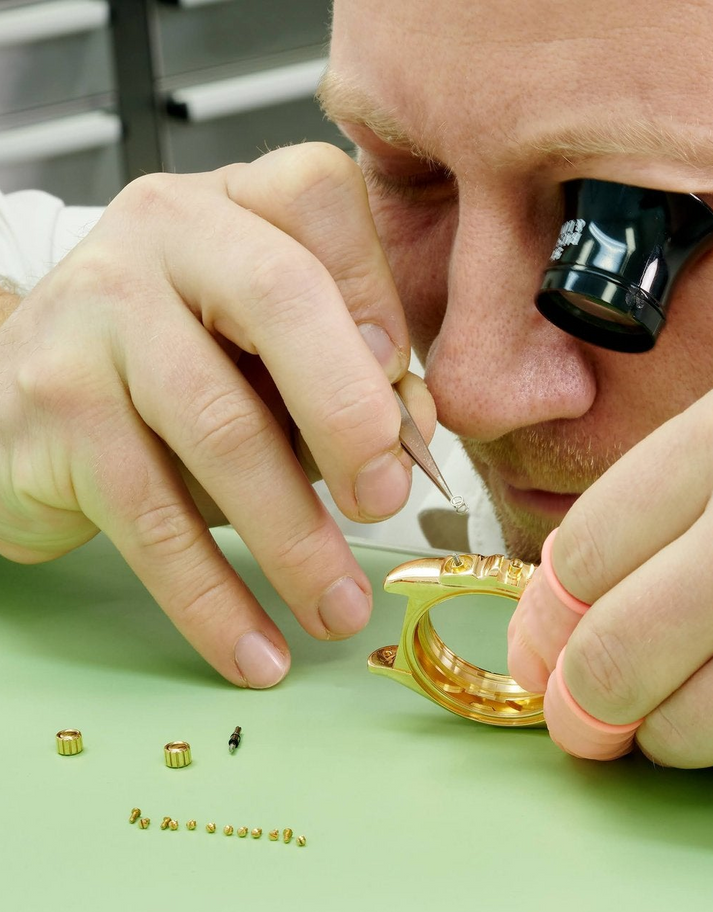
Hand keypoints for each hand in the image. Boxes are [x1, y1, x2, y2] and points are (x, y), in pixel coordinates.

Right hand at [0, 143, 434, 686]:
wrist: (23, 397)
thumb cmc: (184, 374)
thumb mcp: (277, 358)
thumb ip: (356, 378)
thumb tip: (414, 439)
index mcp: (236, 208)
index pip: (321, 197)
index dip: (382, 294)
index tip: (407, 397)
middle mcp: (160, 238)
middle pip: (279, 300)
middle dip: (352, 415)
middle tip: (387, 503)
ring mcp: (93, 319)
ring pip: (221, 429)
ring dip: (296, 540)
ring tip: (338, 610)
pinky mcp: (51, 415)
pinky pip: (152, 522)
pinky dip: (214, 601)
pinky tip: (256, 652)